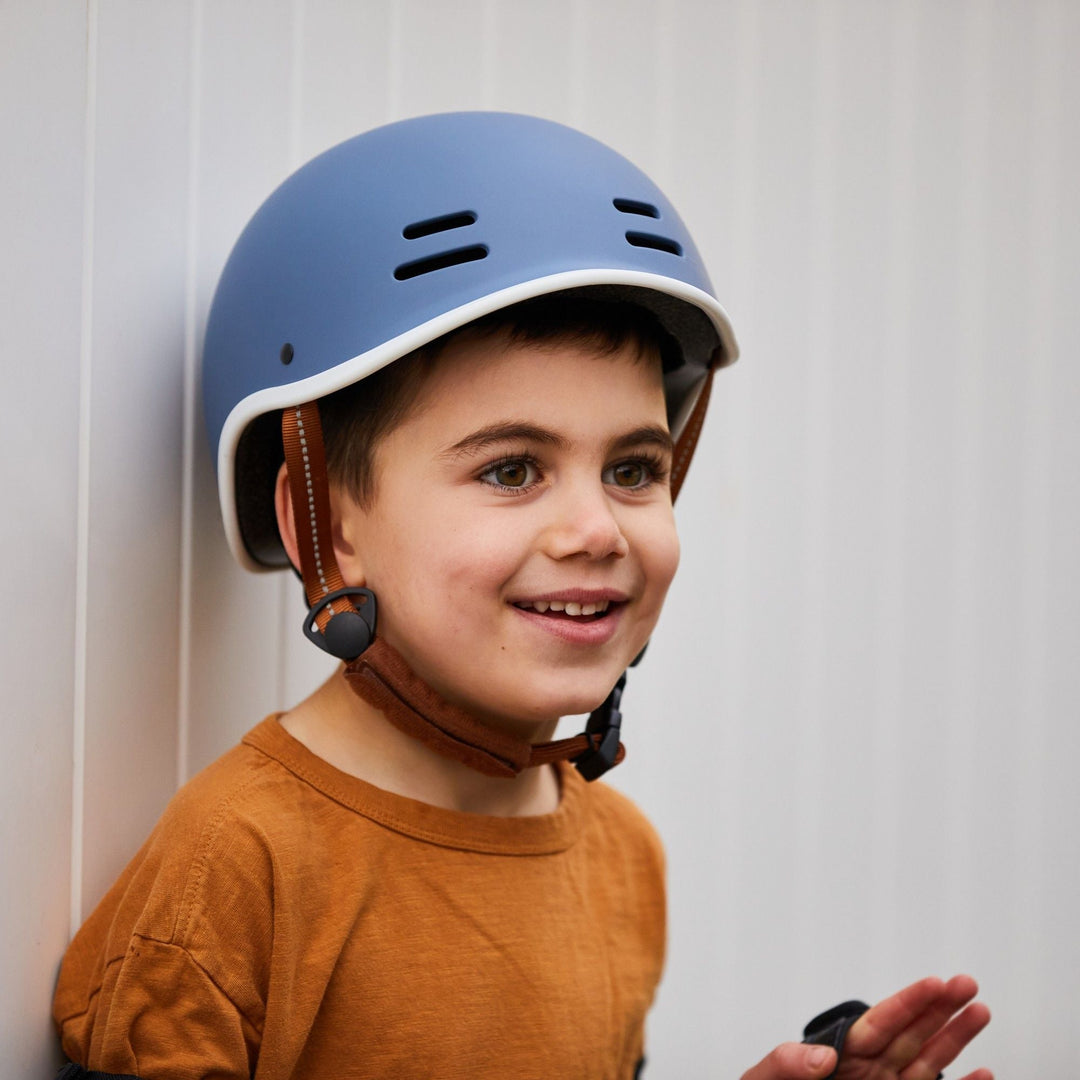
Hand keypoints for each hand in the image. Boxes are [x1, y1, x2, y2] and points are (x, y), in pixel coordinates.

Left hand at [740, 975, 991, 1079]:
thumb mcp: (766, 1078)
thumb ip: (788, 1063)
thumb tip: (823, 1056)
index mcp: (841, 1054)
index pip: (880, 1022)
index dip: (907, 1002)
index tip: (934, 982)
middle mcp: (870, 1071)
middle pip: (911, 1034)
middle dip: (940, 1008)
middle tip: (967, 983)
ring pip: (927, 1061)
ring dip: (955, 1038)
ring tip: (979, 1011)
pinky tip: (982, 1073)